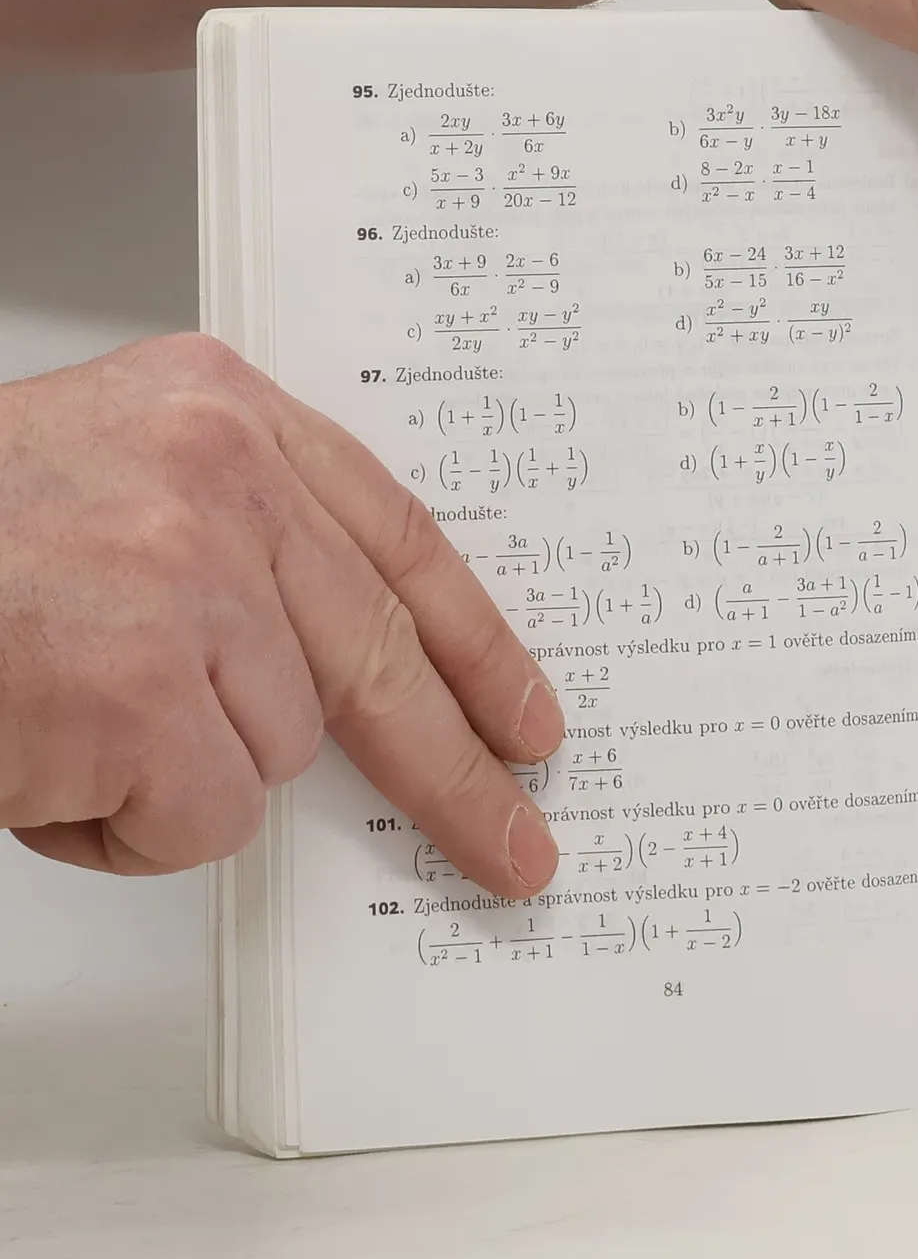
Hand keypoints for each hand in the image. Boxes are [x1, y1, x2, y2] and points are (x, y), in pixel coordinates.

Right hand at [0, 334, 562, 891]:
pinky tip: (37, 760)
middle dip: (457, 774)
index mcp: (221, 413)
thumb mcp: (106, 478)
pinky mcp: (136, 693)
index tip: (528, 718)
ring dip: (173, 770)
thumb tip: (336, 677)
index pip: (402, 541)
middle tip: (511, 845)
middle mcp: (221, 481)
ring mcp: (184, 584)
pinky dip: (116, 826)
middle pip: (388, 661)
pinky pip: (197, 818)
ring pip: (271, 750)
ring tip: (56, 713)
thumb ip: (237, 546)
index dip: (480, 642)